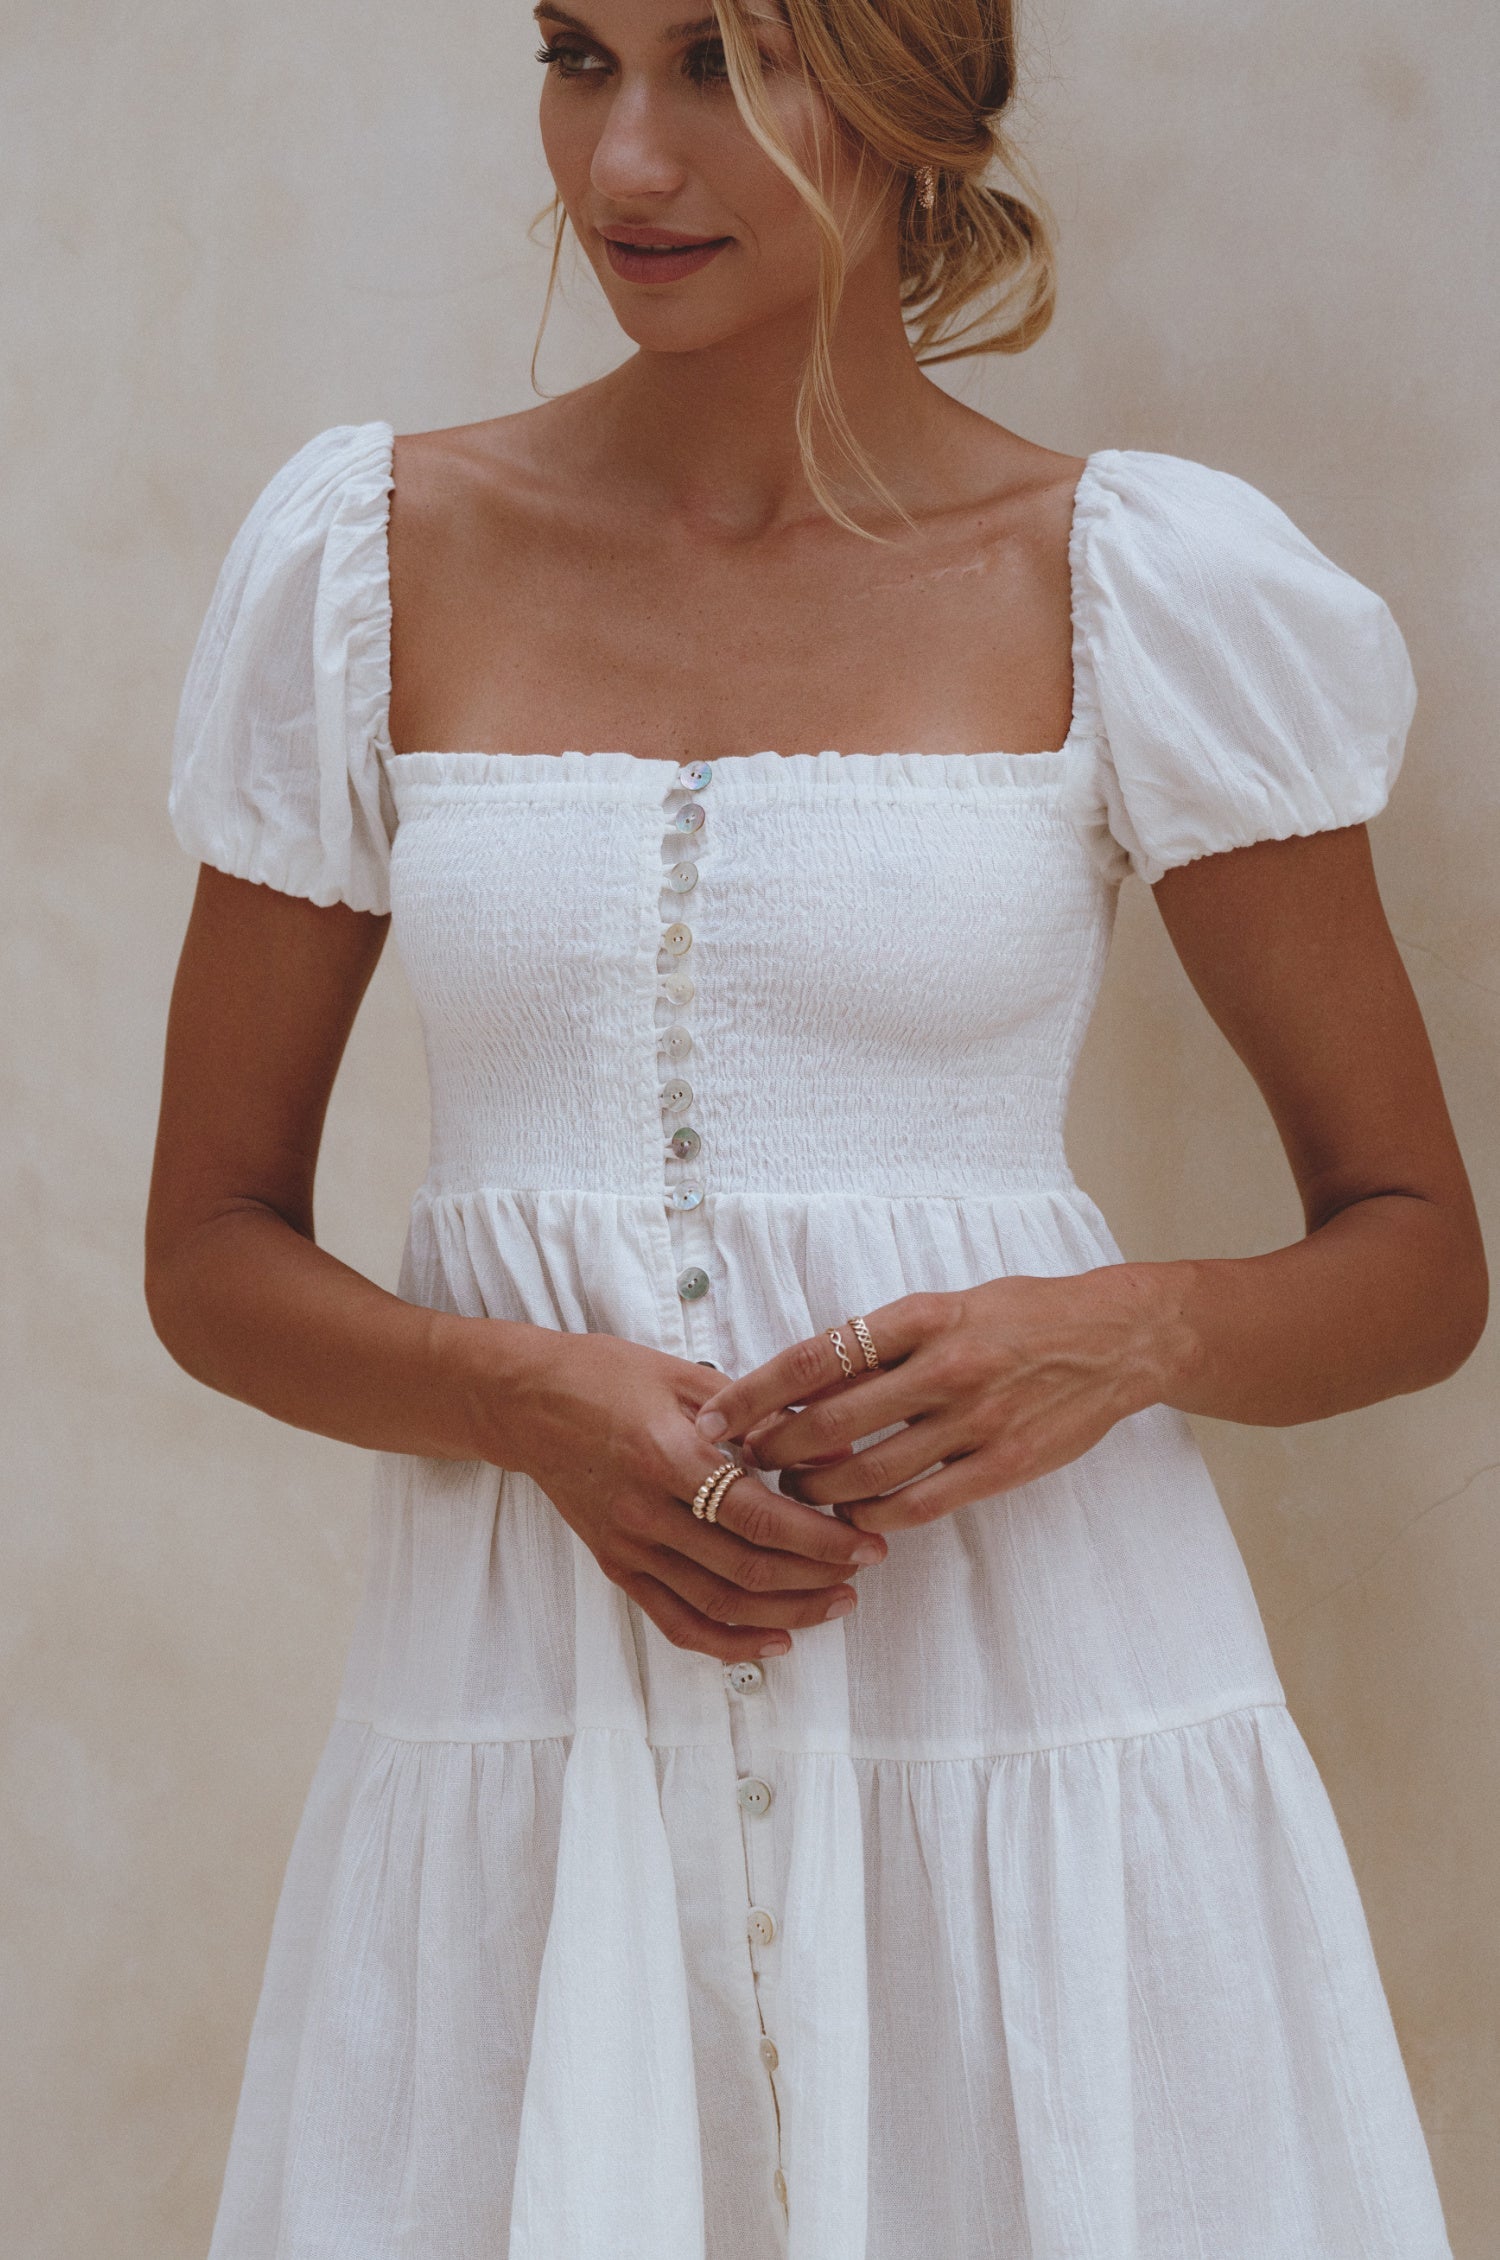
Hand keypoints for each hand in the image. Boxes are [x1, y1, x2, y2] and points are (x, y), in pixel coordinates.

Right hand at [474, 1325, 886, 1661]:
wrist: (524, 1402)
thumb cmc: (605, 1376)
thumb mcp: (685, 1378)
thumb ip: (758, 1415)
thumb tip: (830, 1452)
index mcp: (667, 1456)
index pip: (759, 1516)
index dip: (821, 1538)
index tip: (867, 1542)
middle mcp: (646, 1512)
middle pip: (747, 1567)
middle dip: (816, 1577)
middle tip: (864, 1569)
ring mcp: (628, 1546)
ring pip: (719, 1603)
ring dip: (786, 1613)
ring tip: (835, 1603)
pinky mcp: (616, 1566)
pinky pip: (676, 1621)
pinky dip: (727, 1642)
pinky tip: (774, 1641)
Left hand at [694, 1270, 1185, 1533]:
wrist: (1117, 1339)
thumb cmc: (1021, 1316)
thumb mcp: (947, 1305)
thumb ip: (881, 1341)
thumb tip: (801, 1380)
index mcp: (922, 1315)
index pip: (813, 1357)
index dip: (753, 1392)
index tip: (712, 1418)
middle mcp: (945, 1366)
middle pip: (829, 1423)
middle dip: (772, 1450)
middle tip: (745, 1463)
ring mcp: (976, 1420)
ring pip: (867, 1472)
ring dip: (816, 1489)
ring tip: (794, 1491)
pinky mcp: (1004, 1465)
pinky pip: (920, 1504)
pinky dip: (873, 1516)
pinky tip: (851, 1517)